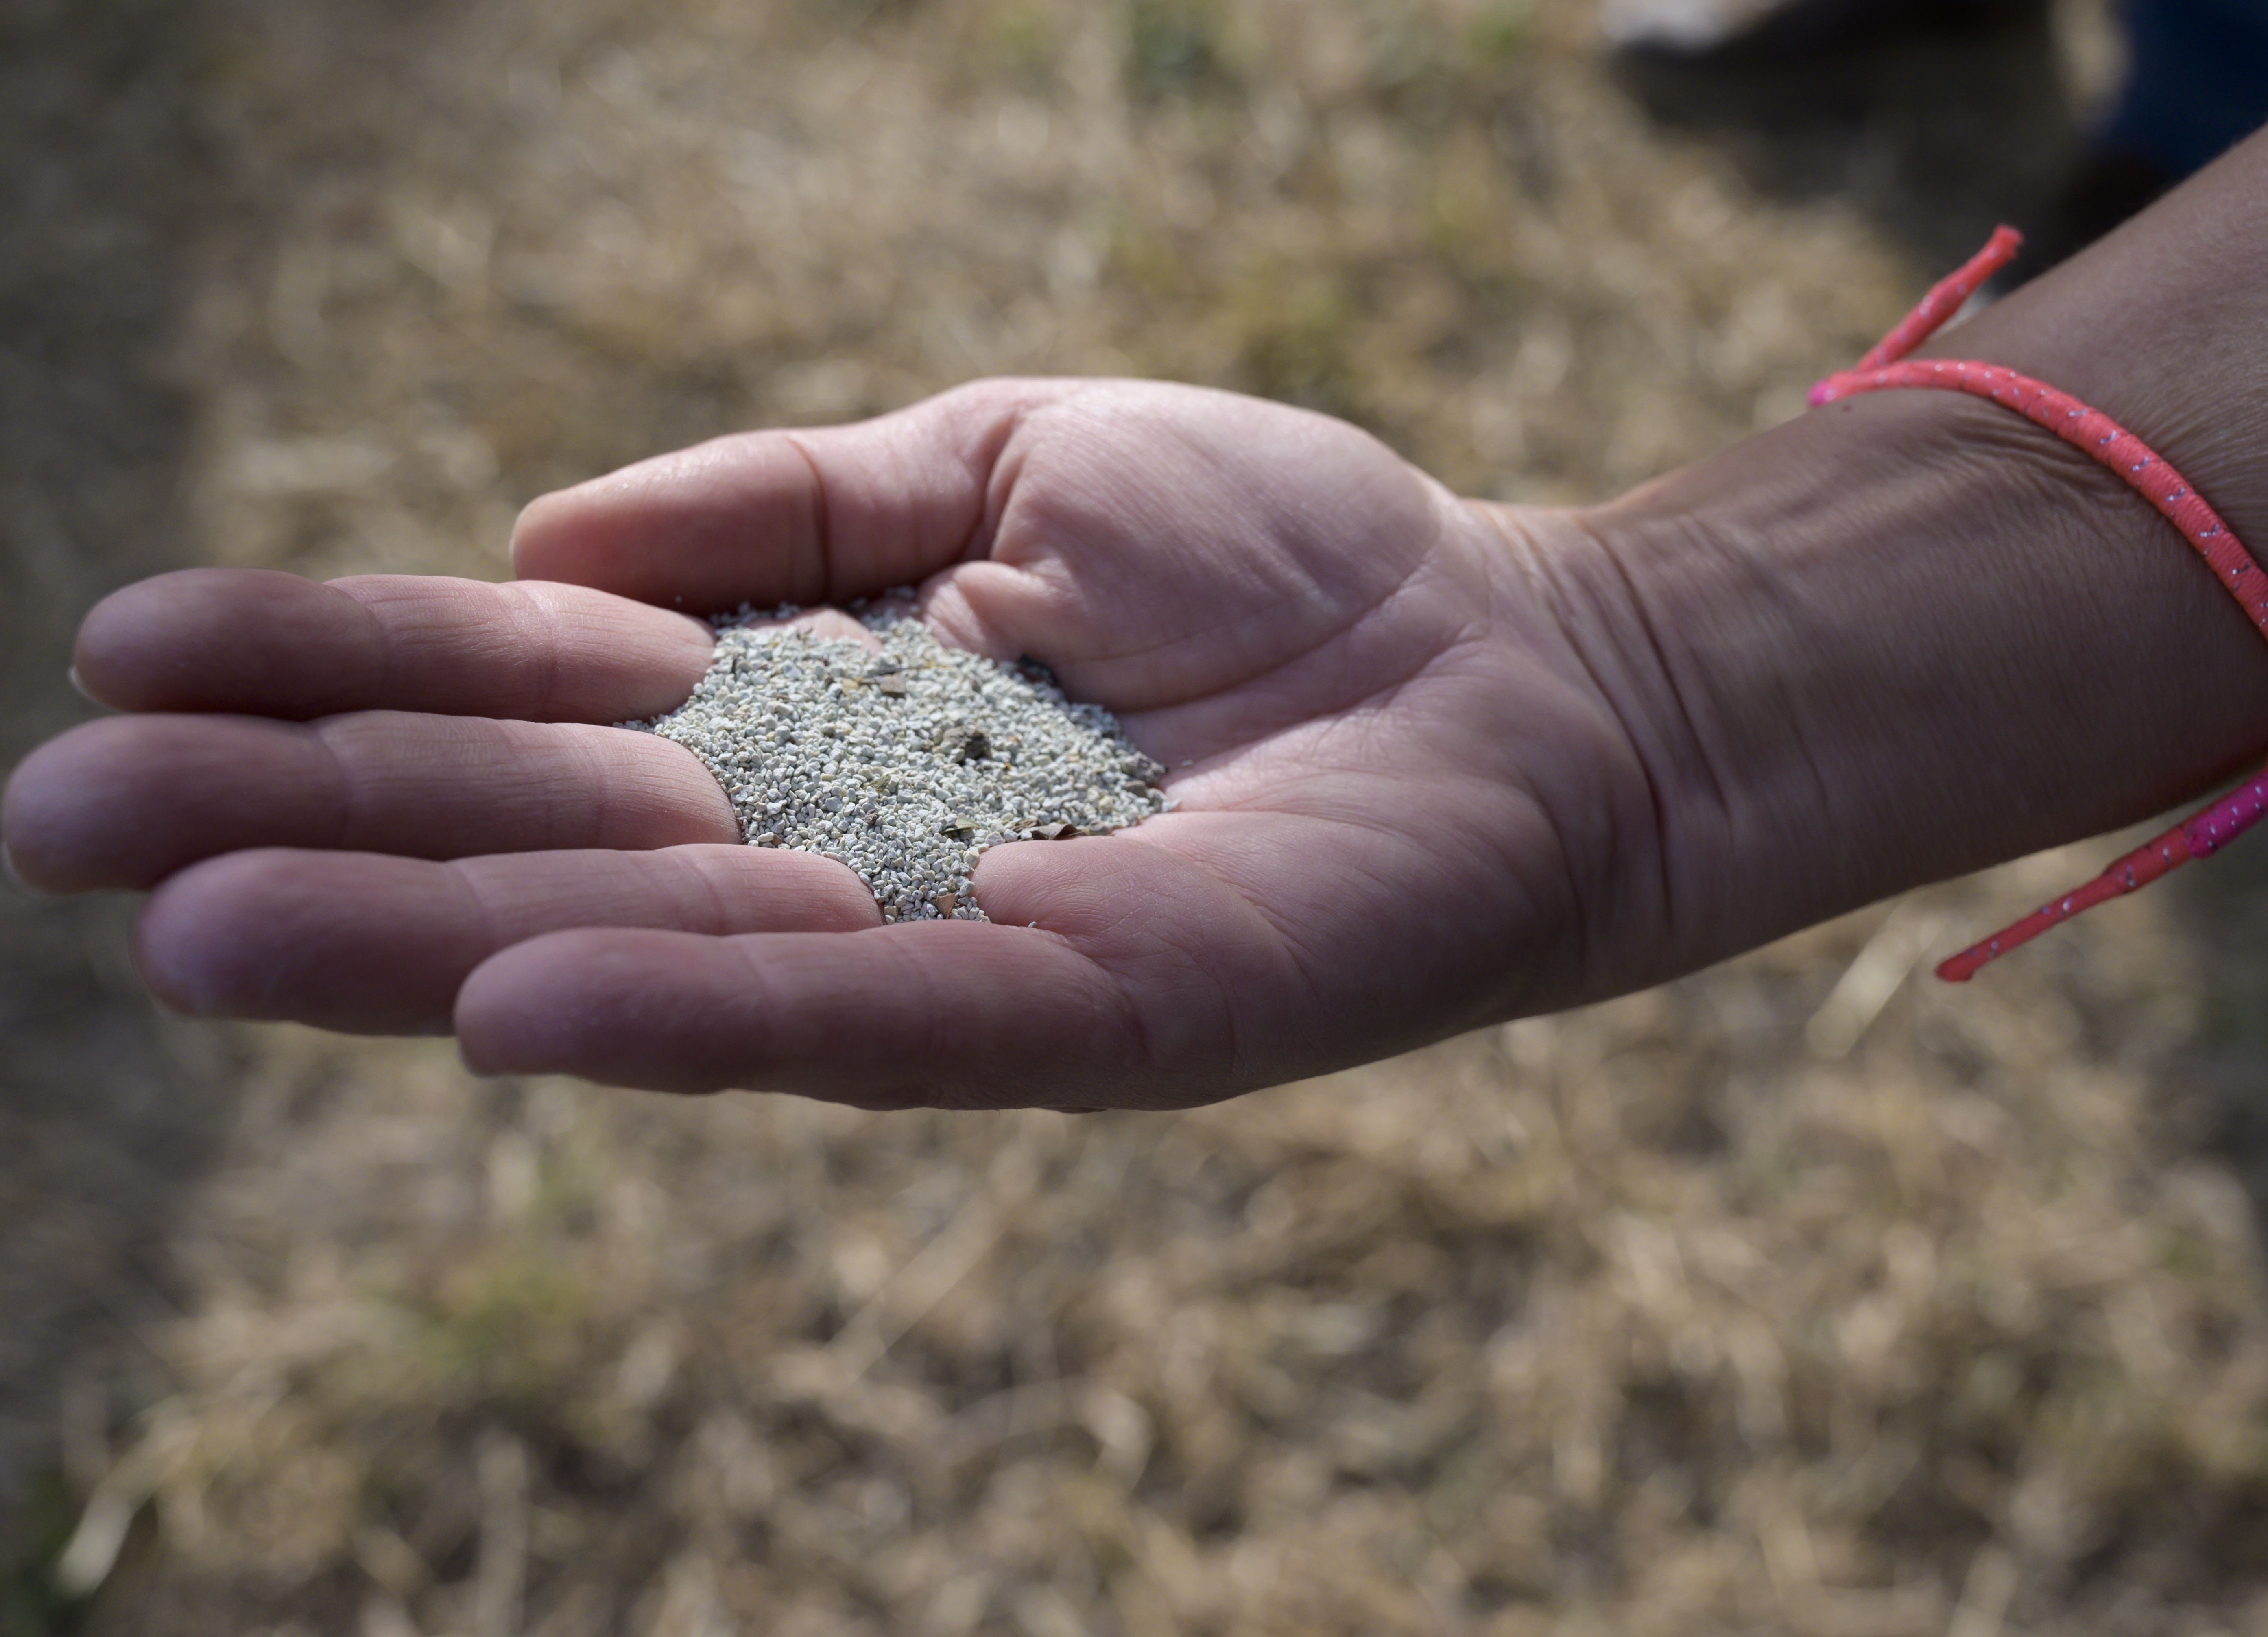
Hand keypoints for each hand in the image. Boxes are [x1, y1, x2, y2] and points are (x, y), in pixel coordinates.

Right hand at [2, 381, 1669, 1108]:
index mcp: (813, 715)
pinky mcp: (1092, 1016)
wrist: (1507, 662)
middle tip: (59, 824)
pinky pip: (870, 1019)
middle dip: (311, 831)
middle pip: (545, 842)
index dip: (339, 680)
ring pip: (661, 952)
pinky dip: (702, 1011)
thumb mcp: (1000, 464)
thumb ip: (781, 509)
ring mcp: (955, 950)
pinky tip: (522, 1005)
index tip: (133, 659)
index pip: (533, 703)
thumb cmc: (1281, 557)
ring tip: (203, 931)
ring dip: (432, 941)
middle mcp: (845, 852)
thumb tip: (539, 558)